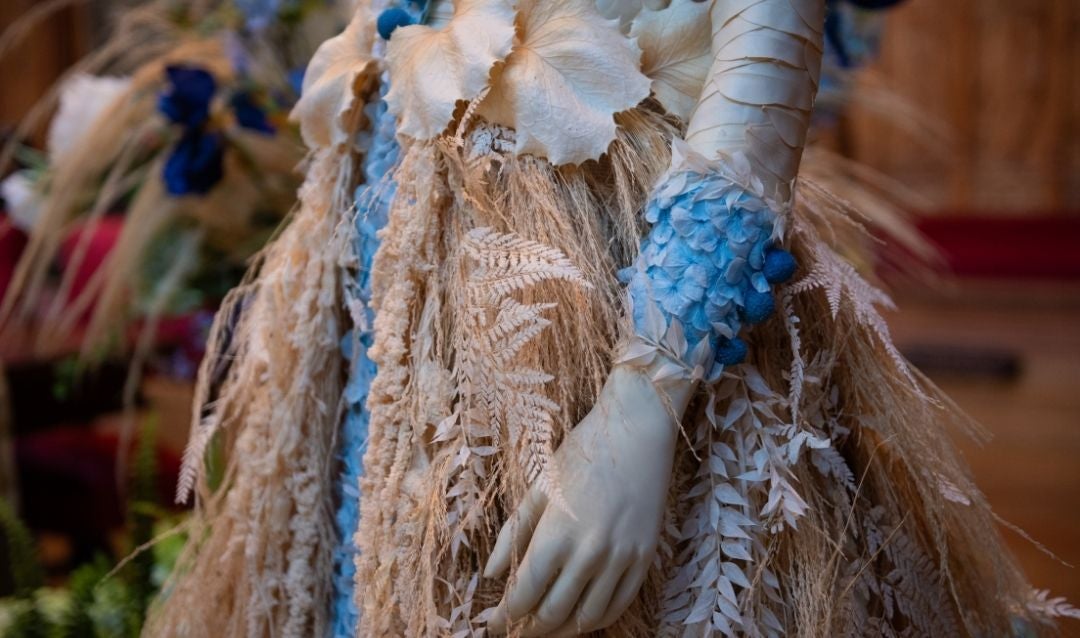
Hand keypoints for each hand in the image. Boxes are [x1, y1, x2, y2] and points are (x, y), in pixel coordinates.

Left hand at [484, 363, 692, 635]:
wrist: (638, 429)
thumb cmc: (584, 451)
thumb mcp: (540, 487)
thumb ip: (514, 534)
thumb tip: (492, 574)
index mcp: (557, 533)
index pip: (525, 594)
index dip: (506, 617)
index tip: (495, 625)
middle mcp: (589, 553)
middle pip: (553, 613)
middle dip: (529, 629)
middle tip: (516, 631)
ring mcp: (621, 558)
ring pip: (587, 618)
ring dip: (561, 631)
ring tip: (545, 631)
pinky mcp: (644, 558)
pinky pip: (619, 604)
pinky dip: (597, 619)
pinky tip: (580, 619)